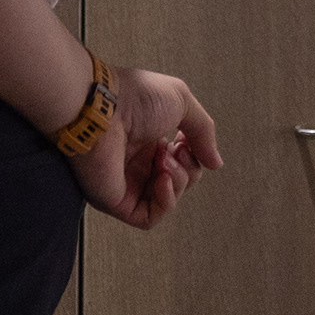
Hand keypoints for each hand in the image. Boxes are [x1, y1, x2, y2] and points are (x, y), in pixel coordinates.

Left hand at [70, 64, 221, 228]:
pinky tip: (161, 180)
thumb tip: (215, 162)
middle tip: (175, 150)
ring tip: (164, 160)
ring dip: (178, 182)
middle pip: (179, 181)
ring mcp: (125, 180)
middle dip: (187, 169)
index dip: (192, 156)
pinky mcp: (115, 199)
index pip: (181, 160)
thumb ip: (204, 131)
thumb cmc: (131, 97)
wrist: (99, 108)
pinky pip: (149, 217)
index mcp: (147, 137)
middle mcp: (136, 160)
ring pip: (167, 199)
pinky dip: (165, 201)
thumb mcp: (180, 100)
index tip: (186, 142)